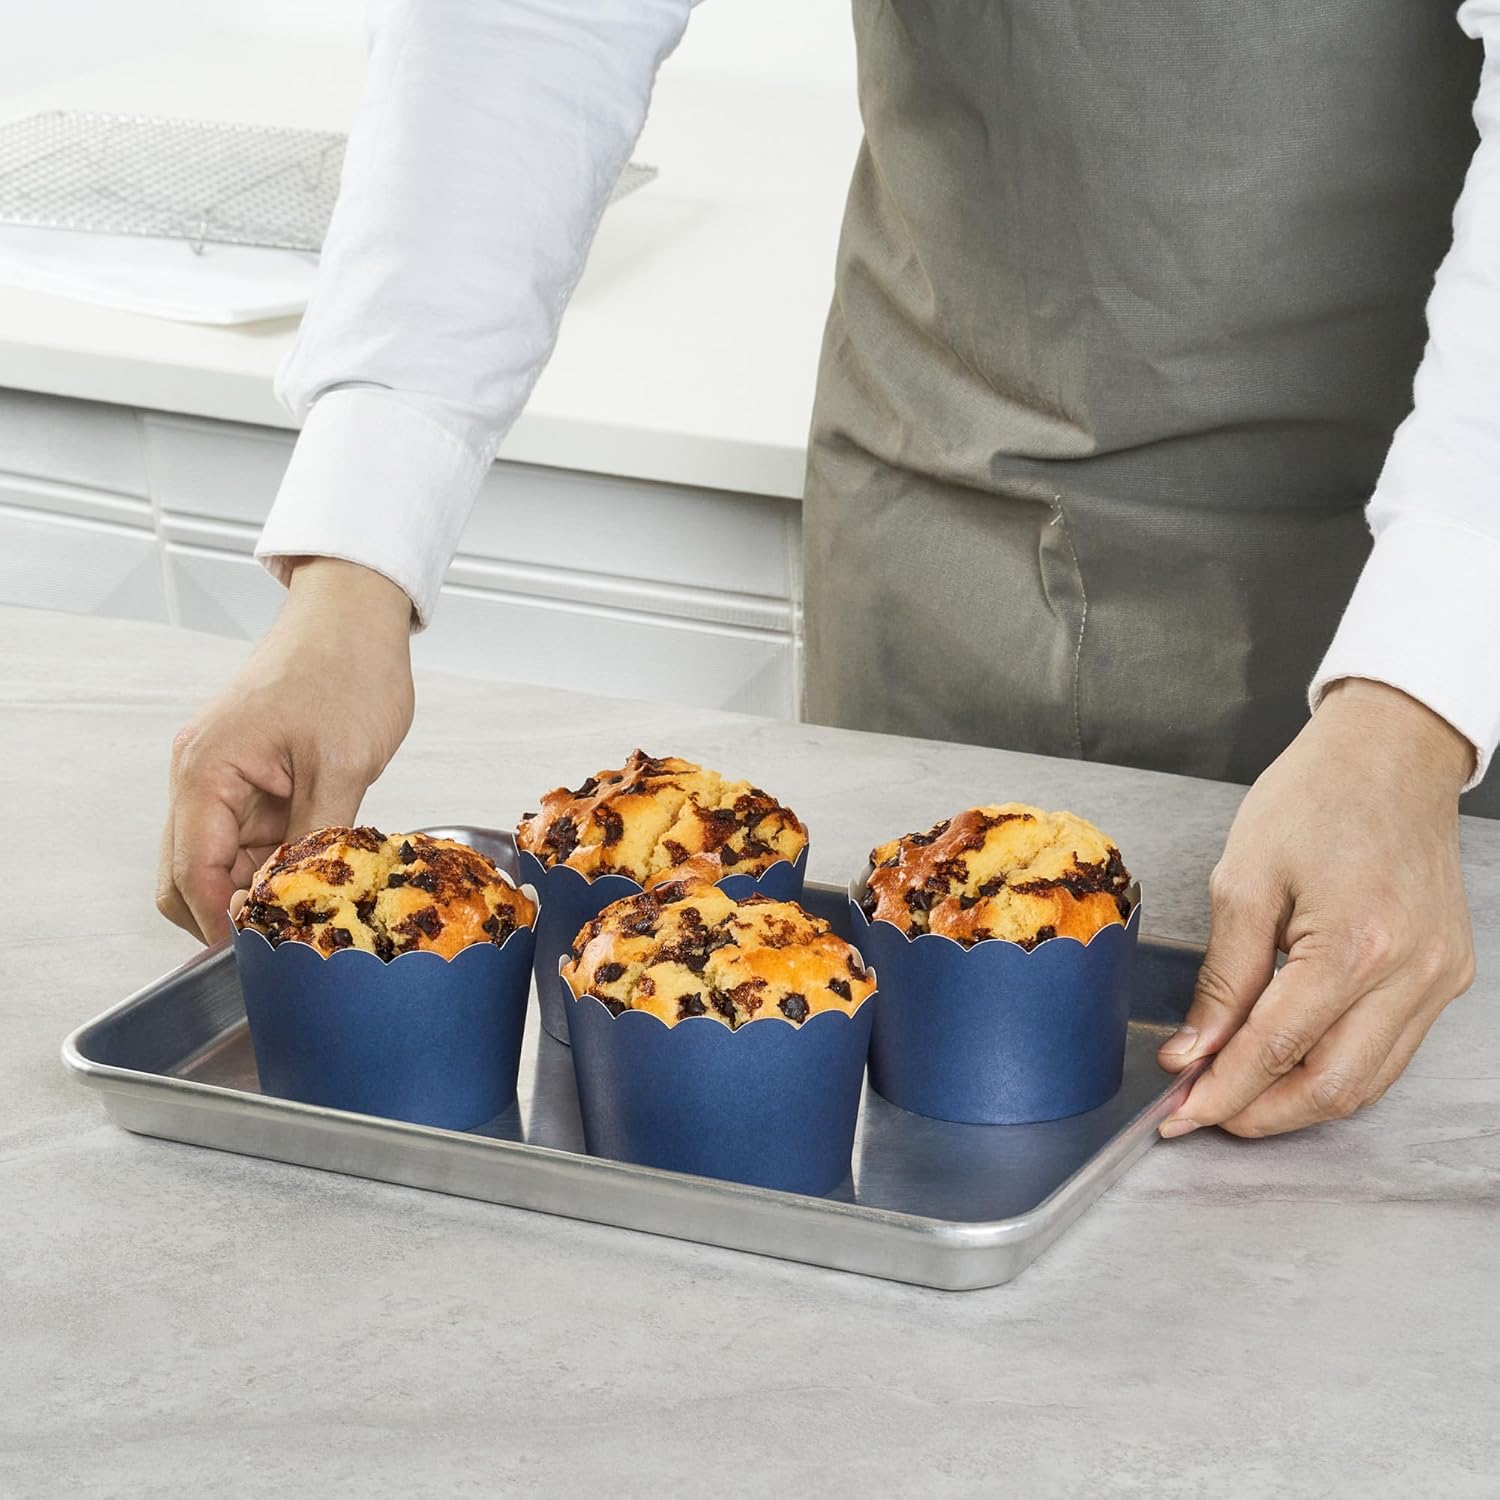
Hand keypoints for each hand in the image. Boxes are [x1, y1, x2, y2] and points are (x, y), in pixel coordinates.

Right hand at [156, 558, 415, 942]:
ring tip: (311, 904)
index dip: (222, 922)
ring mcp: (224, 775)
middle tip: (286, 936)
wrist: (355, 615)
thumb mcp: (342, 765)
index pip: (193, 873)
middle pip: (191, 874)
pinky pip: (250, 834)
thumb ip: (315, 838)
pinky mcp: (252, 773)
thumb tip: (297, 899)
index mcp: (205, 772)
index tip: (260, 954)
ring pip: (224, 859)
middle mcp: (200, 776)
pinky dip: (275, 858)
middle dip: (230, 911)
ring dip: (258, 885)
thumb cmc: (346, 670)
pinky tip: (315, 870)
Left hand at [1156, 678, 1475, 1137]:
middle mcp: (1411, 973)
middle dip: (1259, 1113)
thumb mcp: (1243, 880)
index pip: (1276, 1047)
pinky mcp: (1447, 975)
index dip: (1221, 1090)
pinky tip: (1288, 1063)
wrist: (1392, 754)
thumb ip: (1223, 978)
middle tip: (1202, 1114)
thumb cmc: (1315, 798)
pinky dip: (1337, 1068)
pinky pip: (1391, 1049)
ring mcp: (1439, 979)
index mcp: (1355, 945)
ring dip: (1298, 1101)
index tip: (1177, 1114)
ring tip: (1235, 1095)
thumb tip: (1193, 1050)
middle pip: (1332, 1086)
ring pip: (1368, 1081)